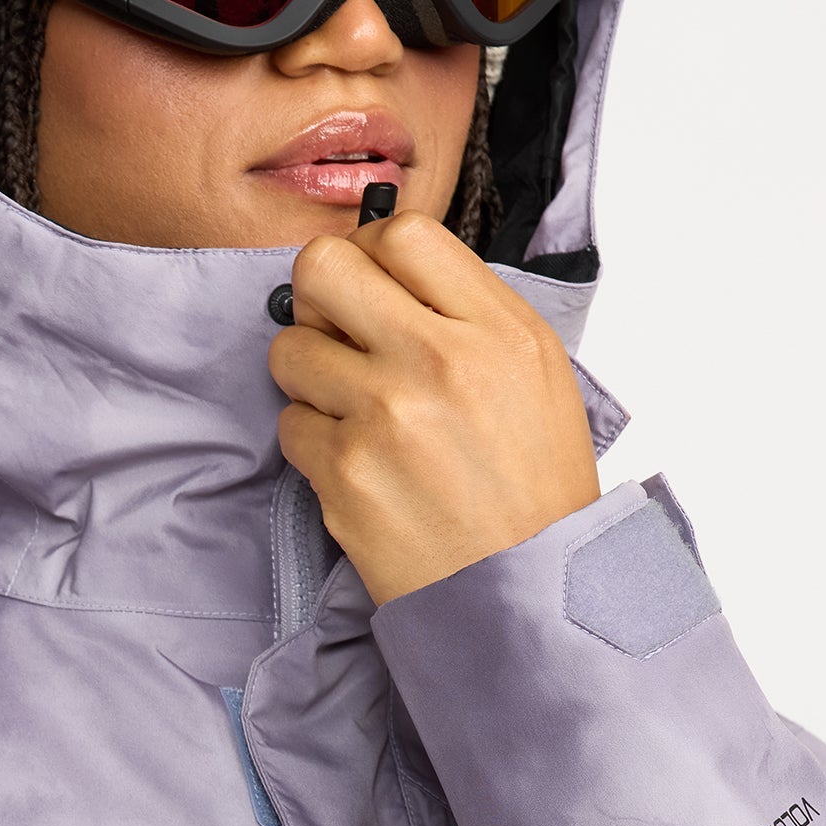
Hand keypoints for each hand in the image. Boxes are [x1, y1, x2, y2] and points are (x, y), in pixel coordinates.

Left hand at [267, 210, 601, 603]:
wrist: (523, 591)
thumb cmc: (531, 489)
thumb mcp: (535, 376)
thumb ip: (467, 314)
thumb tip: (387, 271)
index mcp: (497, 329)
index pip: (403, 234)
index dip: (370, 251)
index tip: (370, 284)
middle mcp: (440, 360)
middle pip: (322, 267)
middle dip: (317, 298)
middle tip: (337, 334)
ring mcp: (385, 415)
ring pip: (290, 349)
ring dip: (309, 376)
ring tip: (351, 411)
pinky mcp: (344, 472)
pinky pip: (290, 424)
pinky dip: (313, 443)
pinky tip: (357, 465)